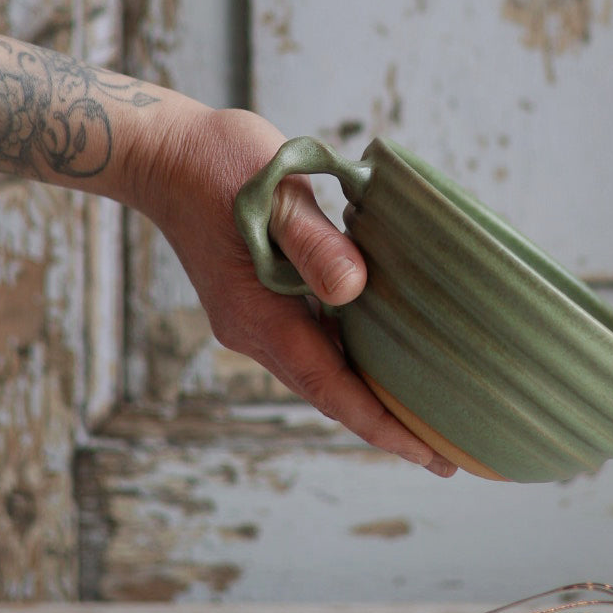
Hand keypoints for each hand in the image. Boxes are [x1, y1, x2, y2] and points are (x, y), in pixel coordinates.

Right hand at [133, 106, 456, 476]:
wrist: (164, 156)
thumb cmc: (220, 164)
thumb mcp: (272, 194)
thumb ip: (314, 243)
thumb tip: (353, 289)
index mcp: (261, 314)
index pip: (332, 389)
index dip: (383, 426)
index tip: (431, 456)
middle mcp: (255, 331)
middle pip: (331, 395)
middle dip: (387, 427)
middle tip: (447, 454)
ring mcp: (253, 323)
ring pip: (321, 376)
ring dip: (369, 400)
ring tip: (425, 417)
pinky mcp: (256, 307)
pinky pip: (310, 349)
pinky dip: (349, 364)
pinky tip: (382, 361)